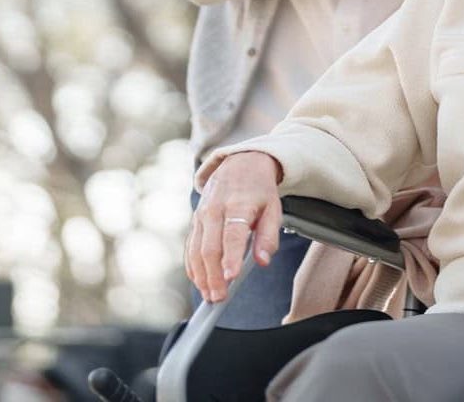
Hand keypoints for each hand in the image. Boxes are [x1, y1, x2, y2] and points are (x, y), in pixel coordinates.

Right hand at [185, 152, 282, 303]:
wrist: (240, 164)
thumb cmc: (259, 190)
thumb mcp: (273, 208)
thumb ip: (269, 236)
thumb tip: (263, 261)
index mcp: (238, 204)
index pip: (232, 235)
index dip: (231, 258)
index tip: (231, 278)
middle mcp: (215, 209)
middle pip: (210, 247)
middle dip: (213, 276)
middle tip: (219, 298)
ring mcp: (201, 215)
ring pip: (196, 250)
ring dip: (201, 276)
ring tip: (210, 296)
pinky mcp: (195, 221)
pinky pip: (190, 247)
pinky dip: (193, 267)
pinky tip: (200, 281)